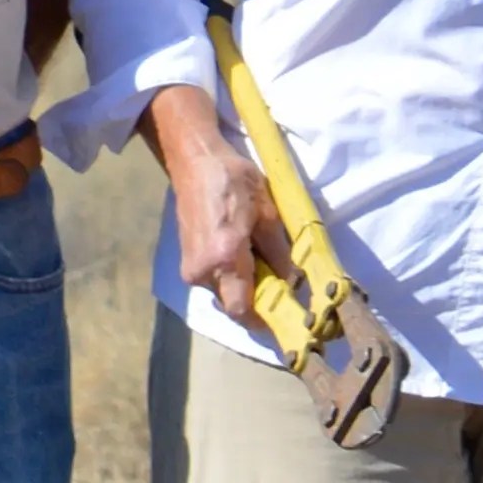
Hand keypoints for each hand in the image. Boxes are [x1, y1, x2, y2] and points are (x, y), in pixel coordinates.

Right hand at [146, 86, 278, 322]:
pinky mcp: (187, 259)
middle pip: (234, 303)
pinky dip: (234, 275)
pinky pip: (215, 279)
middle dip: (260, 299)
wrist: (195, 160)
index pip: (241, 310)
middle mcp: (201, 270)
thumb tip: (296, 283)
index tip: (287, 321)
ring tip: (265, 260)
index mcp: (223, 259)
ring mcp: (190, 266)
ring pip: (225, 291)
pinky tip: (247, 253)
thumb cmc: (234, 181)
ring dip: (247, 285)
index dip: (264, 321)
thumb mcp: (268, 214)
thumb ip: (281, 253)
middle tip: (284, 284)